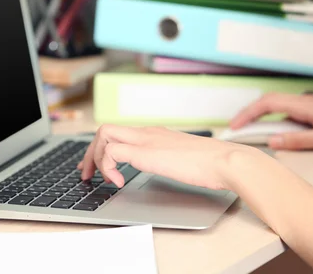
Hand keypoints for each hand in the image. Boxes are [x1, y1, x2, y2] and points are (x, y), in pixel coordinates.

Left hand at [77, 125, 261, 188]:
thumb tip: (166, 167)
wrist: (225, 160)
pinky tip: (120, 182)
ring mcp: (146, 139)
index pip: (119, 131)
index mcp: (156, 132)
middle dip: (89, 153)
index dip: (102, 148)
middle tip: (87, 175)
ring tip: (100, 179)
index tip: (97, 168)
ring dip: (94, 158)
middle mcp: (147, 131)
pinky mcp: (146, 151)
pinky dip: (108, 168)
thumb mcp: (183, 158)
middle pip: (104, 129)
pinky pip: (112, 152)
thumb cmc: (211, 164)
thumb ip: (170, 158)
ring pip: (103, 134)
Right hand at [229, 92, 312, 150]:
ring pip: (278, 108)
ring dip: (262, 117)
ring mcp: (310, 106)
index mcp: (306, 105)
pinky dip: (275, 121)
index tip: (235, 125)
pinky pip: (289, 114)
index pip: (268, 103)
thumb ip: (298, 140)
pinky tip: (275, 133)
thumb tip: (273, 141)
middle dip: (250, 114)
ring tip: (250, 132)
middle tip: (236, 128)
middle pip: (269, 102)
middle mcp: (305, 102)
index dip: (248, 113)